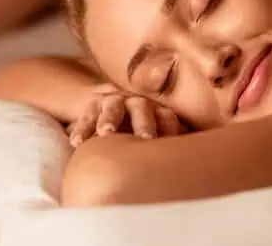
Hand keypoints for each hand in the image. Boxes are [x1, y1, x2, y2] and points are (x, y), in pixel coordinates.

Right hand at [67, 84, 184, 148]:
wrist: (107, 102)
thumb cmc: (138, 129)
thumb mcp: (156, 134)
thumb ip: (170, 145)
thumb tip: (194, 170)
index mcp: (157, 111)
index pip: (167, 118)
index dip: (170, 130)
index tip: (172, 147)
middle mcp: (137, 104)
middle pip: (143, 110)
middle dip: (144, 123)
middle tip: (145, 139)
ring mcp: (113, 103)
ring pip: (112, 109)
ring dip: (110, 120)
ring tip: (106, 133)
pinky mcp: (91, 107)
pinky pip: (85, 117)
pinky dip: (81, 129)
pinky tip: (77, 142)